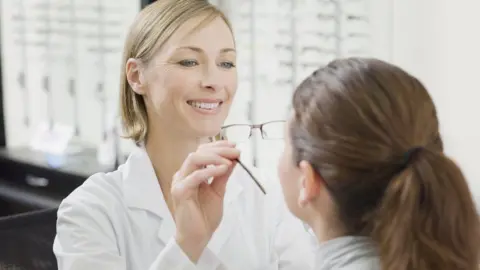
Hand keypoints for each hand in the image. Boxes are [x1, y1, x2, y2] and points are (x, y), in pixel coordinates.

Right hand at [171, 140, 238, 261]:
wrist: (197, 237)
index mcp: (190, 172)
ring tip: (230, 160)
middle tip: (236, 151)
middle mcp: (183, 174)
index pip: (202, 151)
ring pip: (194, 159)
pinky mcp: (180, 192)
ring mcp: (179, 182)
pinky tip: (223, 169)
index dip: (218, 146)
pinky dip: (210, 171)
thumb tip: (233, 159)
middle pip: (198, 152)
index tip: (234, 146)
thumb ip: (223, 175)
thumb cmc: (205, 215)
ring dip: (214, 157)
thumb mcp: (218, 191)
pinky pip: (195, 176)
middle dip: (219, 149)